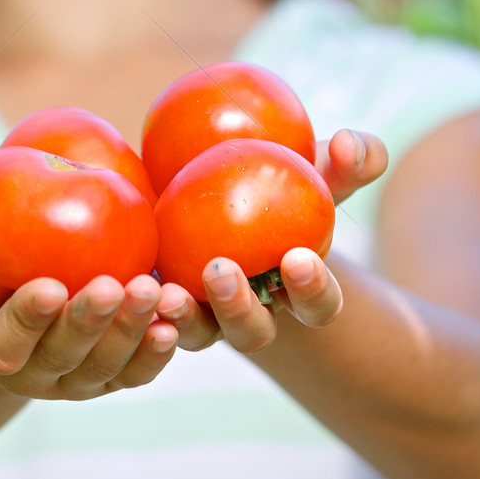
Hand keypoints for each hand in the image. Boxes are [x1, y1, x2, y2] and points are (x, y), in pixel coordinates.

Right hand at [0, 206, 177, 399]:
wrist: (5, 326)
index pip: (8, 344)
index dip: (28, 319)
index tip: (49, 285)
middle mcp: (35, 376)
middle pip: (67, 357)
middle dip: (91, 323)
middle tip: (114, 284)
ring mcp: (76, 381)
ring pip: (109, 366)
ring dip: (133, 332)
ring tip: (154, 291)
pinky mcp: (111, 376)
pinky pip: (137, 371)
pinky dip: (157, 351)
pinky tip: (174, 318)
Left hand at [154, 128, 386, 352]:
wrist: (224, 190)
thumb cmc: (286, 181)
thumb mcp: (320, 168)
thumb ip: (351, 158)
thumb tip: (347, 144)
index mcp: (298, 289)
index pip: (318, 305)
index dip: (312, 291)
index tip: (297, 257)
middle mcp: (254, 312)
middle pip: (253, 331)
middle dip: (239, 309)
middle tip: (220, 269)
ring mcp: (206, 315)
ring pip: (199, 334)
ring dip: (184, 317)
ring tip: (168, 291)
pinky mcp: (162, 303)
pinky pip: (150, 317)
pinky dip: (141, 305)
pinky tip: (128, 283)